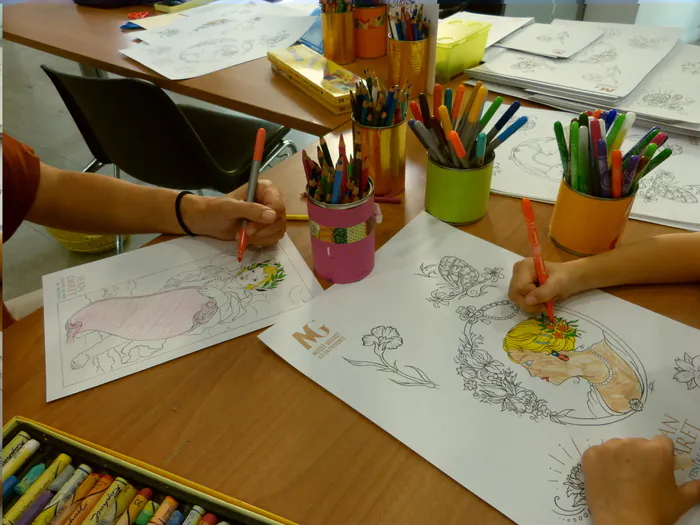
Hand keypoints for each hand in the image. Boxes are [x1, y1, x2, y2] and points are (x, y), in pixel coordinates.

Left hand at [183, 180, 285, 245]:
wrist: (208, 221)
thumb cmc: (216, 210)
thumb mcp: (231, 208)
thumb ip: (251, 210)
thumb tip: (272, 216)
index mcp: (265, 189)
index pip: (278, 206)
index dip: (266, 221)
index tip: (249, 230)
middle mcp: (272, 200)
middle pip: (279, 220)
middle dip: (261, 231)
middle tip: (244, 234)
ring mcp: (271, 215)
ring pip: (278, 230)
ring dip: (260, 237)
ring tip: (243, 235)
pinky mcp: (269, 227)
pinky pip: (274, 238)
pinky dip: (261, 241)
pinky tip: (249, 238)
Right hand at [508, 258, 585, 313]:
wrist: (572, 277)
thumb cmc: (566, 277)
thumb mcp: (558, 284)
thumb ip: (543, 292)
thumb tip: (527, 301)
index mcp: (525, 266)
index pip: (519, 287)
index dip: (531, 296)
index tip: (547, 297)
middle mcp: (517, 271)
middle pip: (515, 294)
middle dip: (530, 303)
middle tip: (545, 304)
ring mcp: (518, 279)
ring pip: (517, 299)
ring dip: (532, 305)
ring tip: (545, 301)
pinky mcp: (520, 286)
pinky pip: (520, 300)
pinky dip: (532, 304)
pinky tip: (541, 300)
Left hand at [582, 436, 699, 524]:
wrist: (623, 524)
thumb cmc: (655, 511)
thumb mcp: (682, 500)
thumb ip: (696, 487)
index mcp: (657, 450)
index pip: (661, 443)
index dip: (661, 456)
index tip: (657, 470)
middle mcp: (632, 443)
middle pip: (638, 443)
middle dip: (639, 456)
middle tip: (639, 478)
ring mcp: (608, 447)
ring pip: (617, 447)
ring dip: (619, 458)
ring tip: (622, 480)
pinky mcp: (590, 455)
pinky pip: (597, 453)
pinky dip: (601, 463)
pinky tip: (606, 479)